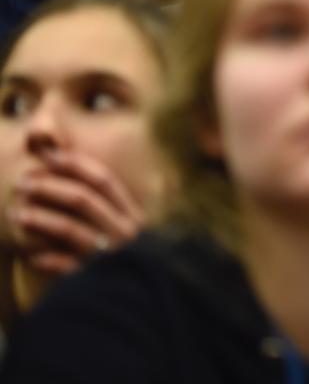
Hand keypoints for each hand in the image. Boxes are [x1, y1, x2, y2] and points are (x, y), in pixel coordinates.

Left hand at [6, 150, 147, 276]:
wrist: (140, 304)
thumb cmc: (129, 261)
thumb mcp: (127, 230)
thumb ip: (106, 207)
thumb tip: (75, 177)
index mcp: (133, 215)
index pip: (104, 180)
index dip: (75, 165)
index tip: (47, 156)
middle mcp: (125, 231)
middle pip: (83, 199)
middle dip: (49, 187)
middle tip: (21, 182)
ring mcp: (111, 255)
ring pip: (70, 229)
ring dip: (39, 219)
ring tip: (16, 214)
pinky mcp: (97, 279)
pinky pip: (65, 265)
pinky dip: (46, 259)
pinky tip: (30, 256)